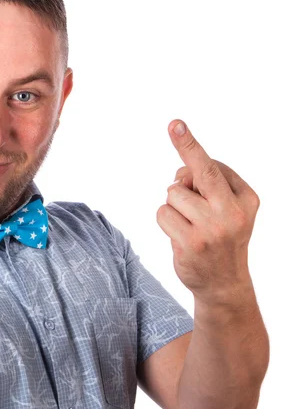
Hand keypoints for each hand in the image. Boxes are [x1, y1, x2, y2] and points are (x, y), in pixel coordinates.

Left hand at [156, 120, 259, 303]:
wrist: (223, 284)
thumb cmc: (221, 239)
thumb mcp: (228, 211)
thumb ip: (209, 188)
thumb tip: (179, 176)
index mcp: (246, 199)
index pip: (214, 166)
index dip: (191, 145)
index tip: (176, 124)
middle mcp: (233, 211)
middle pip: (201, 172)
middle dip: (186, 145)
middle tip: (174, 124)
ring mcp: (212, 228)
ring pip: (173, 194)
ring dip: (173, 206)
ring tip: (188, 224)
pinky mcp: (191, 243)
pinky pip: (163, 214)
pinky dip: (166, 221)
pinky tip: (180, 236)